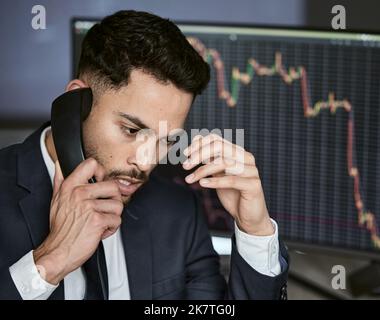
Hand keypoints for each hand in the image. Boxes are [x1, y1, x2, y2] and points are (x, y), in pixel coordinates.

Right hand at [33, 158, 122, 284]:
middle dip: (114, 199)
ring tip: (102, 221)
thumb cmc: (60, 228)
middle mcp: (79, 194)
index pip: (91, 164)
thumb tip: (60, 165)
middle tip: (105, 209)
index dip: (102, 173)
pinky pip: (117, 220)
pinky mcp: (97, 221)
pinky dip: (112, 228)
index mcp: (70, 186)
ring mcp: (88, 207)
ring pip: (118, 204)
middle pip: (113, 185)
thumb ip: (60, 180)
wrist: (58, 252)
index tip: (102, 183)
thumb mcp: (56, 200)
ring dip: (113, 216)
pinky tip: (101, 230)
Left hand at [183, 134, 273, 235]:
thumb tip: (196, 139)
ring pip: (224, 163)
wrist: (248, 216)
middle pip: (220, 147)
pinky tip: (203, 183)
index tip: (185, 154)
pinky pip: (232, 180)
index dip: (199, 144)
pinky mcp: (254, 185)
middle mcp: (246, 158)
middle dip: (199, 155)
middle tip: (185, 165)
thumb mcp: (218, 174)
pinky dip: (215, 181)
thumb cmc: (233, 194)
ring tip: (189, 179)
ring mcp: (252, 170)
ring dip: (203, 170)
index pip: (217, 139)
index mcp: (238, 152)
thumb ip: (210, 159)